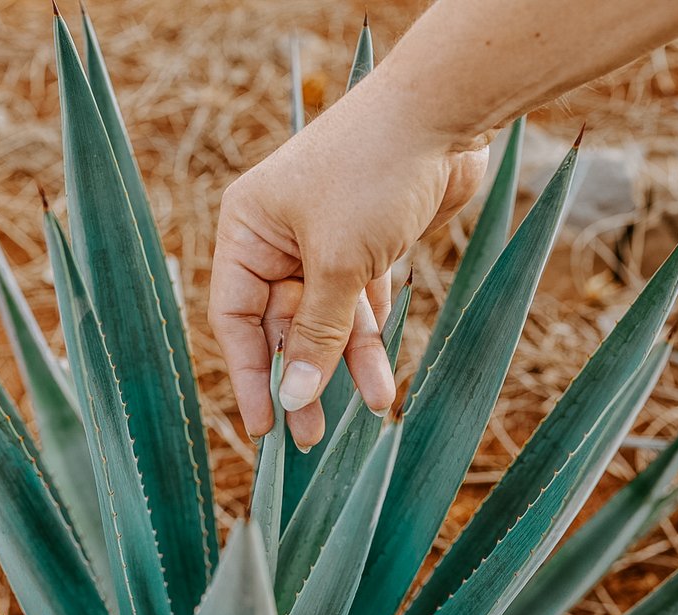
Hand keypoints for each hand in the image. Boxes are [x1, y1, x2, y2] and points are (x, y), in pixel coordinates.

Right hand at [208, 71, 488, 448]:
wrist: (444, 115)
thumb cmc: (373, 172)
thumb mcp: (339, 262)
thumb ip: (318, 334)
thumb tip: (294, 397)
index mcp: (247, 230)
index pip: (234, 318)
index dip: (249, 375)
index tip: (264, 426)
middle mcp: (277, 237)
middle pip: (282, 326)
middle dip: (302, 376)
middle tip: (309, 435)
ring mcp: (322, 242)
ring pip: (327, 320)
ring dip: (348, 364)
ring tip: (371, 409)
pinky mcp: (365, 247)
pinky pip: (360, 306)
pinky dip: (372, 341)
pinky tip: (385, 384)